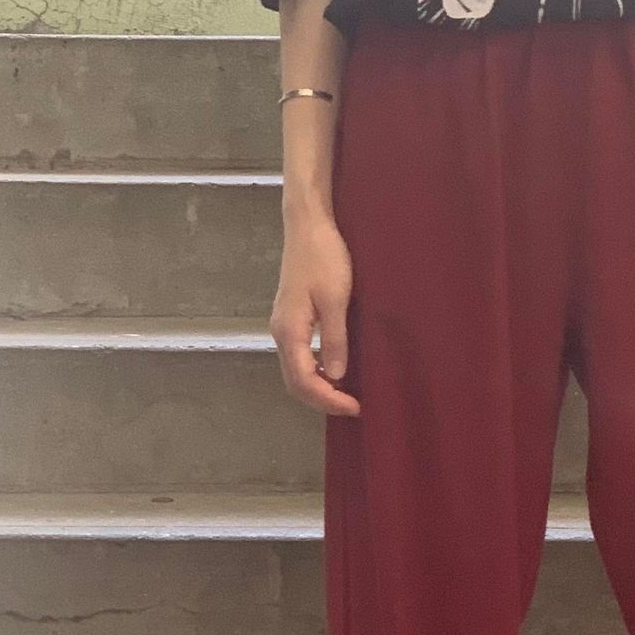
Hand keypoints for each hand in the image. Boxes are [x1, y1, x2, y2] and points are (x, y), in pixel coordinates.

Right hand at [270, 211, 360, 416]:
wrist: (308, 226)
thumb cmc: (324, 258)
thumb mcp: (336, 300)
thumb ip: (334, 339)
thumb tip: (336, 375)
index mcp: (289, 331)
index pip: (303, 381)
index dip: (328, 399)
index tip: (355, 407)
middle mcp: (280, 332)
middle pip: (294, 382)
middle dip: (321, 400)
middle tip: (353, 407)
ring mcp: (283, 325)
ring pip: (294, 371)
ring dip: (318, 387)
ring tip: (346, 394)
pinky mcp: (291, 318)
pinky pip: (298, 356)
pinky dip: (314, 372)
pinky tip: (335, 370)